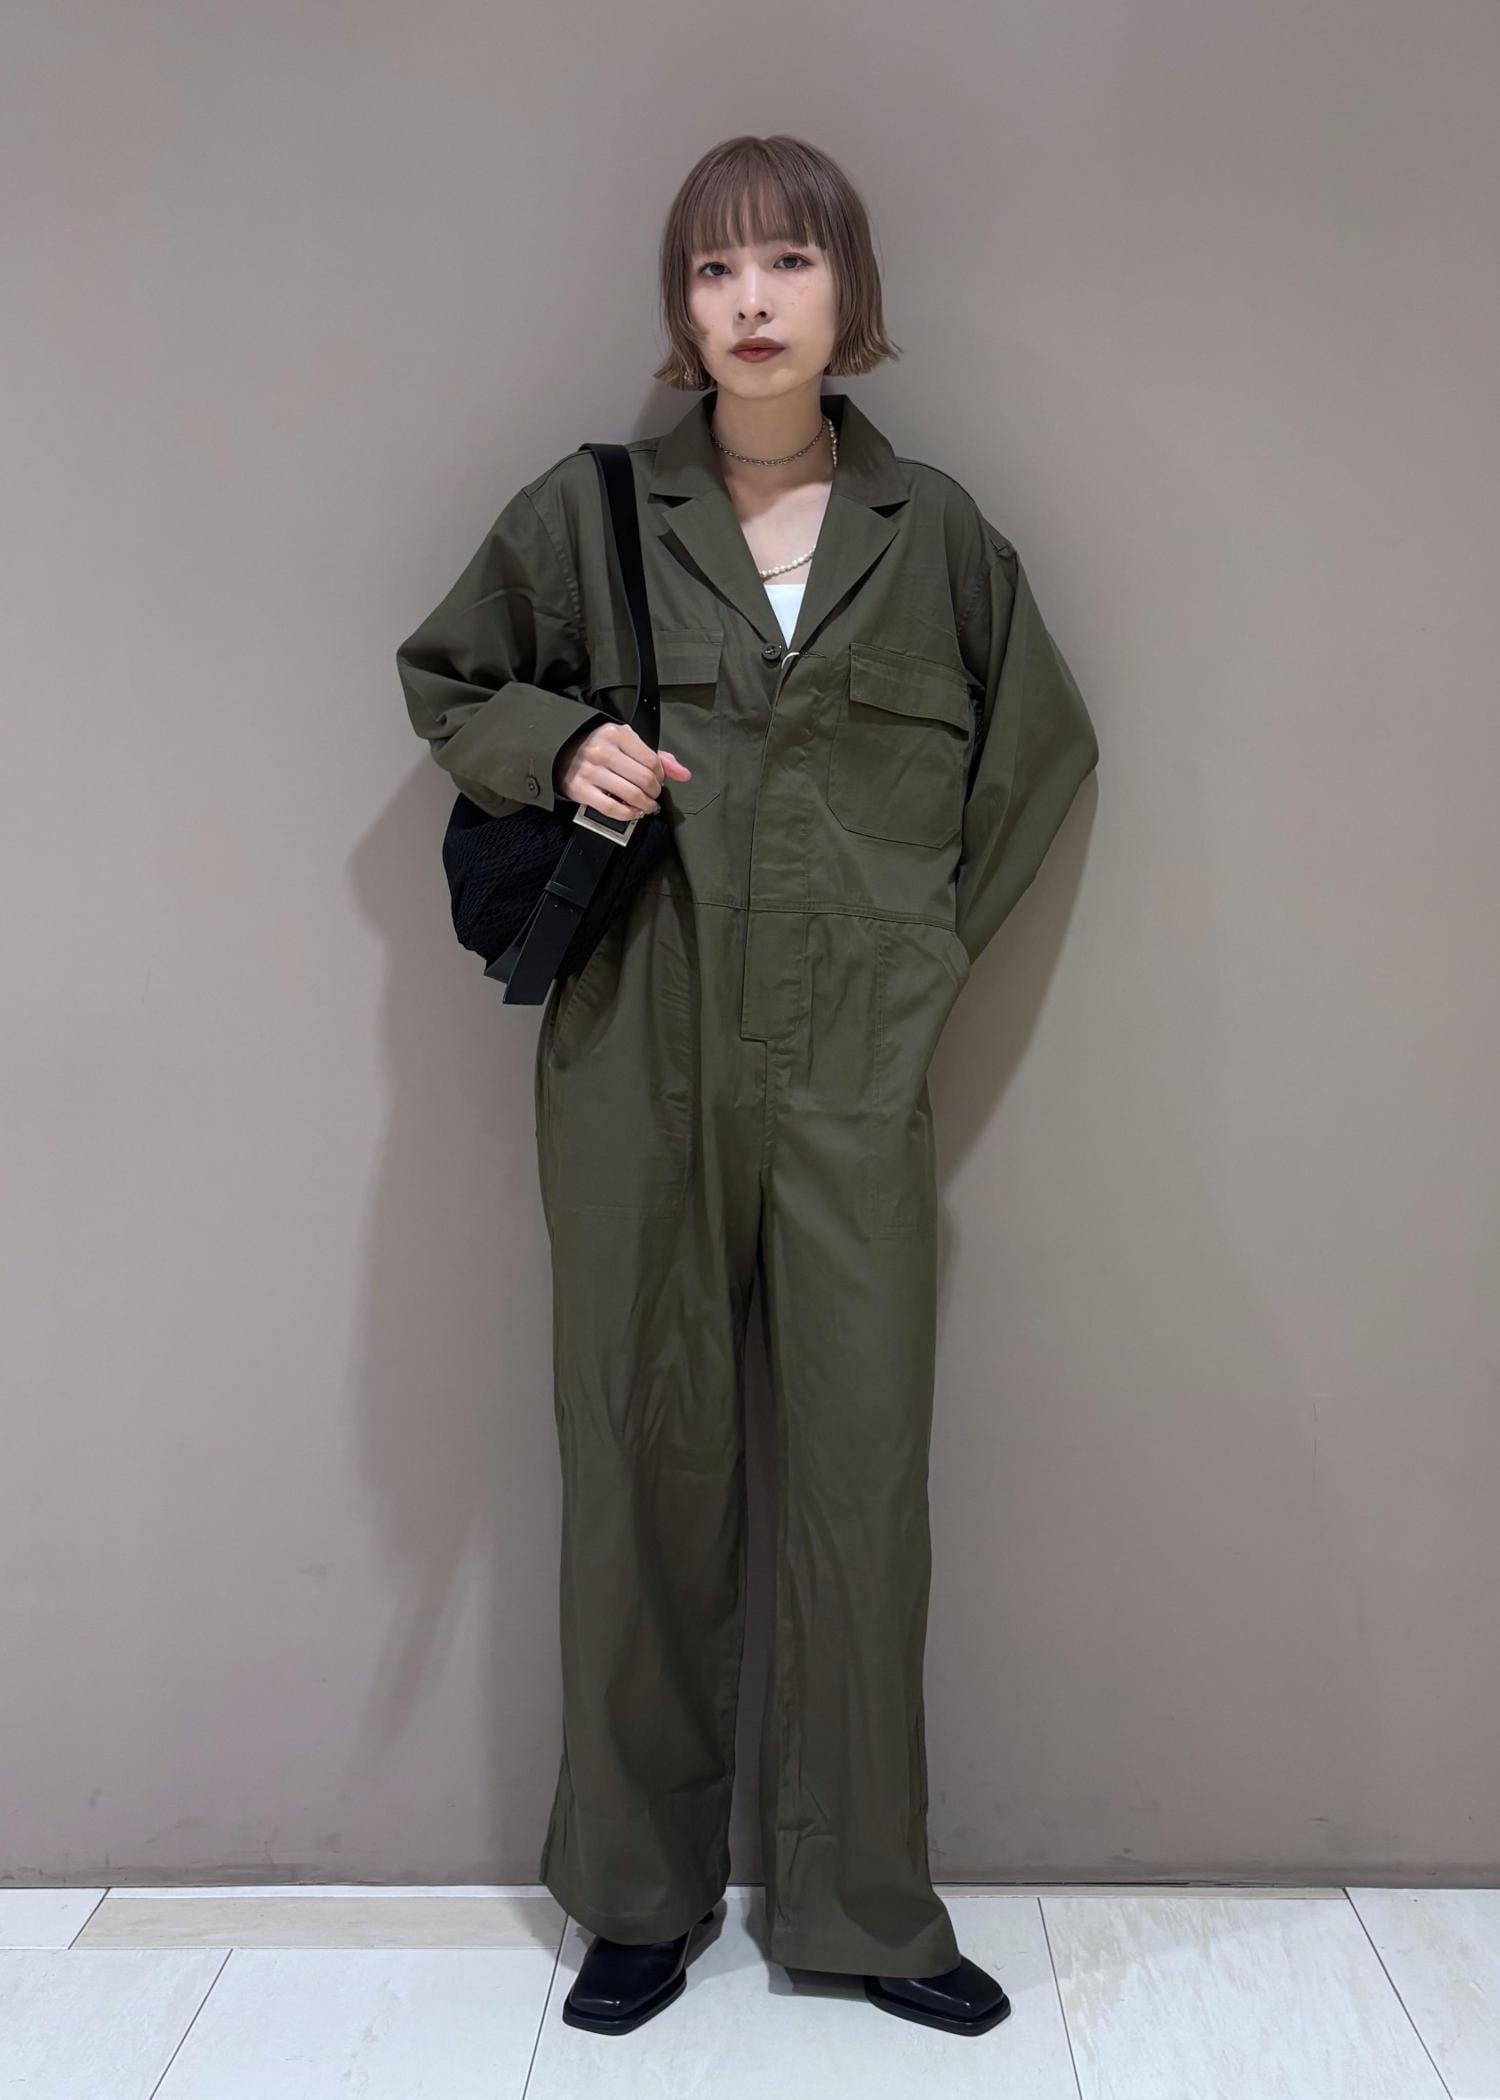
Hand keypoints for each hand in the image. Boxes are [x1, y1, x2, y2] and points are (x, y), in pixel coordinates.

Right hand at [554, 719, 690, 820]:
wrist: (560, 751)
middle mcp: (603, 751)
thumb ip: (656, 756)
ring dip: (645, 805)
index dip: (661, 776)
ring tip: (647, 806)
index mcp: (616, 734)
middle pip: (644, 779)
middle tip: (653, 795)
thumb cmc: (597, 747)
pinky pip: (612, 808)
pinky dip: (628, 814)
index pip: (652, 760)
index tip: (658, 780)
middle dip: (654, 792)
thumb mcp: (625, 742)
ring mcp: (591, 771)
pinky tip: (633, 812)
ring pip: (631, 795)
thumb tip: (684, 774)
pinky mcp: (581, 790)